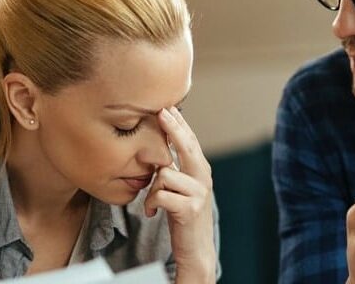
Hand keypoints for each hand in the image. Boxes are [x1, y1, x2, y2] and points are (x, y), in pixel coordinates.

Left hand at [143, 107, 215, 282]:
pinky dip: (151, 203)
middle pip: (187, 146)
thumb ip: (177, 168)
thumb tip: (164, 143)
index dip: (179, 123)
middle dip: (173, 128)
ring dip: (152, 188)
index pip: (190, 141)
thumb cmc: (183, 215)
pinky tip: (152, 213)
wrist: (196, 249)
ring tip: (152, 202)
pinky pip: (160, 195)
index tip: (168, 106)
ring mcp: (199, 192)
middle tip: (161, 111)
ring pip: (164, 174)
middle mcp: (204, 177)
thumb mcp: (182, 188)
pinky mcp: (190, 209)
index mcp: (201, 170)